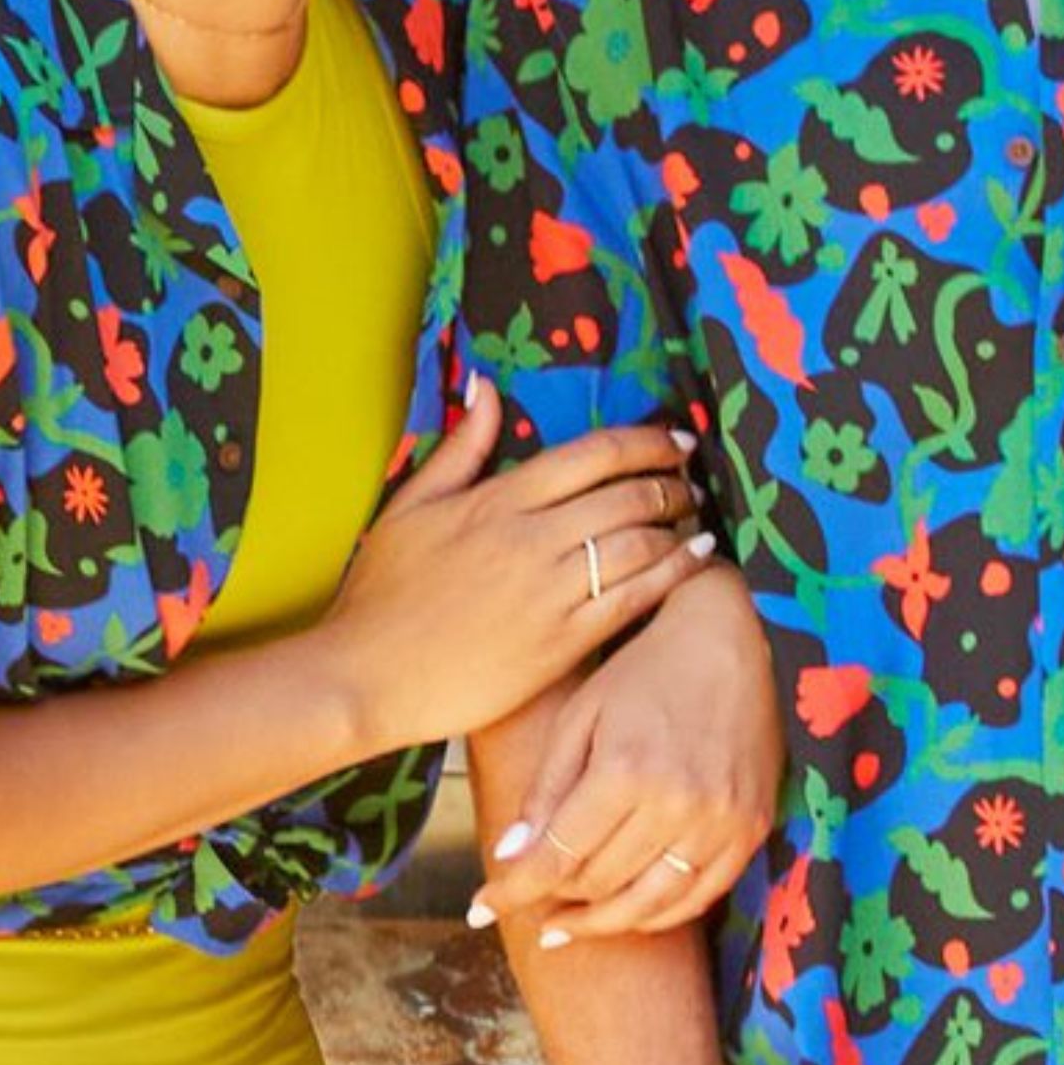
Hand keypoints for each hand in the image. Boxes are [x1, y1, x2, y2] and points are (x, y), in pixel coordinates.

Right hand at [311, 419, 710, 757]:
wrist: (368, 677)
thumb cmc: (381, 594)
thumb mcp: (408, 508)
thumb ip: (458, 449)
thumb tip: (485, 388)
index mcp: (497, 501)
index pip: (592, 455)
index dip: (645, 441)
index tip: (675, 440)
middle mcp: (532, 539)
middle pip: (629, 495)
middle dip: (673, 482)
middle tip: (689, 482)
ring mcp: (552, 591)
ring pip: (642, 543)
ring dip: (681, 525)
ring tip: (694, 520)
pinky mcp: (564, 640)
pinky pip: (638, 597)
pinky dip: (676, 574)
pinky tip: (695, 563)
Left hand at [475, 567, 775, 944]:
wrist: (734, 643)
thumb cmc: (642, 674)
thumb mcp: (578, 718)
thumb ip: (545, 791)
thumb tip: (510, 857)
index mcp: (624, 772)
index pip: (557, 857)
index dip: (514, 891)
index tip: (481, 909)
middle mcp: (679, 804)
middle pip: (601, 883)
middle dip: (553, 903)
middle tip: (524, 908)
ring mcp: (722, 821)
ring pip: (651, 903)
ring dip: (603, 923)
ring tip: (565, 926)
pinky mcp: (752, 829)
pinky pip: (701, 895)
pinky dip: (658, 914)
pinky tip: (625, 912)